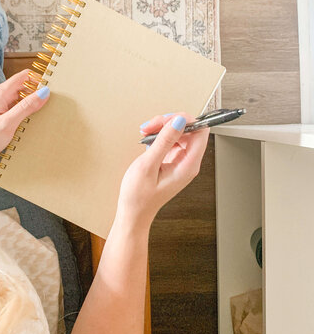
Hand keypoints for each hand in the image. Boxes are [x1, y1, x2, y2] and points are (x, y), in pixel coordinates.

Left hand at [0, 70, 49, 169]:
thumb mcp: (7, 124)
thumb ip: (25, 107)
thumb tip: (44, 92)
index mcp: (1, 93)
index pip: (26, 76)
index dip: (40, 79)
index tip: (53, 89)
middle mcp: (2, 97)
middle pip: (27, 87)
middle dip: (40, 93)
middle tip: (54, 105)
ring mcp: (3, 108)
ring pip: (25, 100)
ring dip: (35, 106)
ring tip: (46, 116)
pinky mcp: (4, 118)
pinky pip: (20, 111)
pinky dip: (29, 115)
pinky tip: (35, 125)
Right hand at [116, 113, 209, 228]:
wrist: (133, 213)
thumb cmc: (139, 197)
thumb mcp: (148, 165)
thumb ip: (164, 141)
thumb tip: (178, 121)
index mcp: (188, 165)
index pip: (200, 132)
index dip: (186, 121)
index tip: (168, 120)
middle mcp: (188, 163)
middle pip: (189, 130)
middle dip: (170, 123)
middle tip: (151, 126)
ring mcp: (180, 162)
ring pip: (179, 134)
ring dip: (163, 128)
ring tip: (146, 133)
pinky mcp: (172, 162)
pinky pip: (171, 141)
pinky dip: (159, 136)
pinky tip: (148, 140)